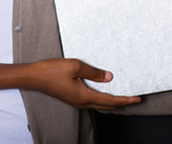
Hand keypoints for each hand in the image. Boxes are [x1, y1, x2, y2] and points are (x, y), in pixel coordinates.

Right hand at [27, 58, 141, 109]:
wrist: (34, 76)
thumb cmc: (51, 70)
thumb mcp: (76, 66)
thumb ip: (94, 72)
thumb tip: (109, 77)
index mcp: (84, 96)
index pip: (111, 101)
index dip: (126, 100)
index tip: (137, 98)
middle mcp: (82, 102)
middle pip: (107, 105)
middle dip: (122, 102)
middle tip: (135, 98)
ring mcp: (76, 101)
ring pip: (100, 104)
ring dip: (113, 101)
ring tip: (124, 95)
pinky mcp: (72, 97)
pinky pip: (92, 100)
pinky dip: (103, 98)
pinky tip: (105, 92)